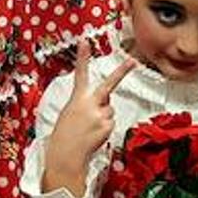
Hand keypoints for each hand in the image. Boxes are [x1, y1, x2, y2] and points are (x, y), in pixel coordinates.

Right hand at [40, 40, 136, 197]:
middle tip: (133, 61)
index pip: (80, 73)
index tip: (85, 42)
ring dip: (102, 116)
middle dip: (122, 71)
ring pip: (109, 110)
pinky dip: (104, 127)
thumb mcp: (68, 113)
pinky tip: (93, 134)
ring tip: (89, 128)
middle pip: (109, 84)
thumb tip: (100, 104)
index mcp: (77, 99)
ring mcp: (101, 115)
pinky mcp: (108, 126)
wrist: (66, 155)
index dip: (83, 56)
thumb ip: (83, 104)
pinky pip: (110, 123)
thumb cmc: (64, 136)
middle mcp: (90, 104)